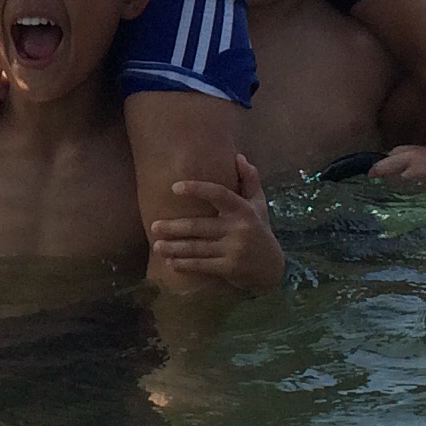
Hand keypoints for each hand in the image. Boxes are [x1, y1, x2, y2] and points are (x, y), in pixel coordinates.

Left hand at [151, 156, 283, 291]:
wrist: (272, 269)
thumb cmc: (260, 231)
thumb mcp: (258, 206)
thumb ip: (249, 181)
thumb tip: (239, 156)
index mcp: (244, 209)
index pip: (219, 194)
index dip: (197, 189)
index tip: (174, 187)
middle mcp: (239, 228)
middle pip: (200, 226)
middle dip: (174, 227)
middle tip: (153, 226)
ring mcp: (235, 249)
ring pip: (197, 247)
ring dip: (174, 247)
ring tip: (157, 246)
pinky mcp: (230, 268)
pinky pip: (202, 265)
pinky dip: (184, 264)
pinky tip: (170, 263)